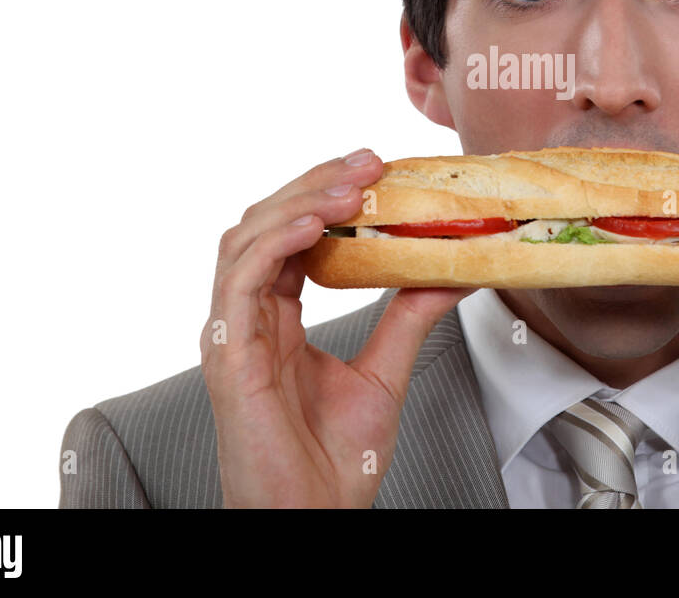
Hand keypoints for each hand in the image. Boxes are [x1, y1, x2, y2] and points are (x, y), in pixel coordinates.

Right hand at [200, 148, 473, 507]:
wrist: (313, 518)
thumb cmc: (332, 462)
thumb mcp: (386, 370)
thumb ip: (409, 316)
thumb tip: (449, 268)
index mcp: (276, 318)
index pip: (291, 235)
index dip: (326, 194)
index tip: (376, 168)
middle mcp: (248, 318)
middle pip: (266, 223)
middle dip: (316, 182)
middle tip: (368, 159)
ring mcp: (232, 334)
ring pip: (248, 238)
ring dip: (300, 201)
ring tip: (350, 184)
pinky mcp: (228, 356)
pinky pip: (242, 280)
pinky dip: (275, 242)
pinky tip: (313, 222)